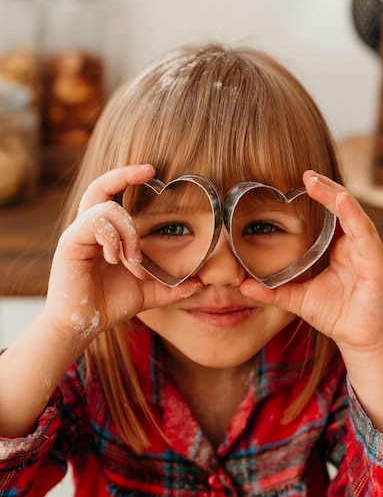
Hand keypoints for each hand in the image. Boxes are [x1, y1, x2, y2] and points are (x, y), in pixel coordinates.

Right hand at [44, 165, 201, 345]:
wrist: (80, 325)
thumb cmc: (108, 305)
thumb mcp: (147, 294)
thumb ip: (171, 288)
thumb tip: (199, 284)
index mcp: (104, 234)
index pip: (112, 194)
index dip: (127, 177)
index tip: (152, 170)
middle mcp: (88, 228)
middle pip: (100, 185)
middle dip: (124, 173)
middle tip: (150, 170)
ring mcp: (78, 234)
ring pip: (106, 208)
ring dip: (128, 230)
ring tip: (134, 258)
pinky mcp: (70, 244)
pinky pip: (94, 224)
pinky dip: (112, 239)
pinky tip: (117, 259)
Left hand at [240, 170, 382, 355]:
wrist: (358, 339)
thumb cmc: (335, 315)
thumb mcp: (297, 299)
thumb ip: (272, 291)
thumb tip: (243, 285)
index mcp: (339, 248)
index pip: (330, 215)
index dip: (317, 196)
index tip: (298, 181)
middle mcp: (355, 244)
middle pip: (342, 207)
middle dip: (324, 188)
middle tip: (305, 173)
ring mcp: (367, 250)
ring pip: (353, 213)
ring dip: (335, 195)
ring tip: (316, 181)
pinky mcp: (376, 261)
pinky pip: (365, 232)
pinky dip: (353, 215)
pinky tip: (340, 201)